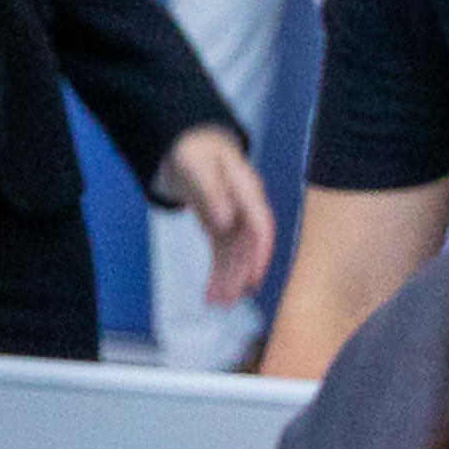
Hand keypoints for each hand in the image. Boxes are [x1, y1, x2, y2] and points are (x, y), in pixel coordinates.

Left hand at [160, 127, 277, 310]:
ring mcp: (234, 218)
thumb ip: (211, 192)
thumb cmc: (194, 150)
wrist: (187, 144)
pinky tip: (211, 293)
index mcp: (246, 190)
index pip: (261, 225)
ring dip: (227, 280)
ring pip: (235, 255)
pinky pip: (223, 254)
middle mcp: (245, 208)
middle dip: (239, 275)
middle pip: (248, 246)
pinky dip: (217, 273)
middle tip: (227, 301)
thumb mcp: (197, 166)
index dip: (260, 253)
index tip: (254, 278)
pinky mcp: (222, 227)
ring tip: (216, 304)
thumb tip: (225, 221)